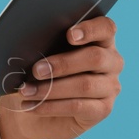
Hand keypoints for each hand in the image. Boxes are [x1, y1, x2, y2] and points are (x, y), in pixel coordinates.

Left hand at [0, 15, 122, 138]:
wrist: (34, 110)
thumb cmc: (40, 74)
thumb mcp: (42, 56)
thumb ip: (46, 45)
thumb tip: (32, 43)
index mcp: (100, 40)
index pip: (106, 28)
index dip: (90, 29)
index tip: (69, 35)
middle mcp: (111, 61)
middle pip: (95, 58)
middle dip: (62, 64)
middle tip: (36, 70)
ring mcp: (110, 86)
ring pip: (85, 85)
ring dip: (51, 88)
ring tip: (26, 90)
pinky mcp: (103, 109)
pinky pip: (78, 106)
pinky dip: (51, 106)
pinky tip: (33, 106)